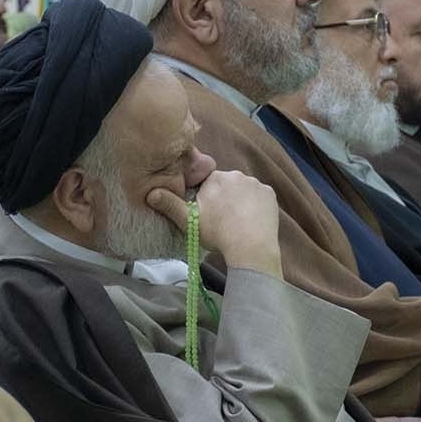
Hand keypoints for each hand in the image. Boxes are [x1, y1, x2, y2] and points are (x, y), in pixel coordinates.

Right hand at [148, 169, 281, 276]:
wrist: (250, 247)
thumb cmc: (217, 233)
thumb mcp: (189, 222)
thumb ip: (169, 205)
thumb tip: (150, 193)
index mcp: (215, 178)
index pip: (208, 184)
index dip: (207, 200)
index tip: (208, 215)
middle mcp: (236, 174)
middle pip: (226, 185)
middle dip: (223, 198)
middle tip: (222, 221)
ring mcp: (256, 183)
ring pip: (243, 191)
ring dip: (240, 201)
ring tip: (238, 223)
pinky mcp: (270, 194)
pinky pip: (259, 197)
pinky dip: (256, 206)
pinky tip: (252, 221)